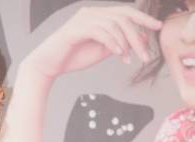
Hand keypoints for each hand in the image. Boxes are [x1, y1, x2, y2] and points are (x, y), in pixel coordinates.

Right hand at [25, 5, 162, 77]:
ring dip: (126, 43)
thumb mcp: (100, 51)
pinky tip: (118, 55)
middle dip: (138, 35)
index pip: (125, 12)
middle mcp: (91, 12)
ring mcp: (83, 18)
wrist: (48, 65)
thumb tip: (136, 41)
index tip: (157, 27)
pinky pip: (101, 32)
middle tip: (146, 54)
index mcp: (98, 15)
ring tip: (129, 59)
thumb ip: (116, 44)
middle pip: (123, 16)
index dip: (143, 18)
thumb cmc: (72, 58)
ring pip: (114, 25)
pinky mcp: (76, 29)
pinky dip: (113, 43)